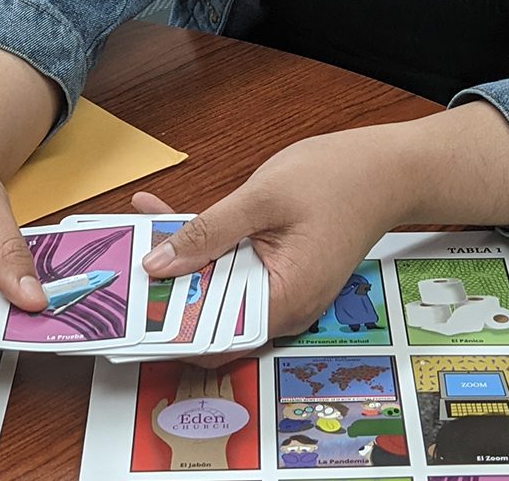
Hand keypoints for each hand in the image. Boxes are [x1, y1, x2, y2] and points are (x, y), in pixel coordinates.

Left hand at [132, 128, 413, 340]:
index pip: (214, 340)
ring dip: (179, 266)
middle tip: (122, 271)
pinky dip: (202, 250)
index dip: (169, 332)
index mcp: (285, 300)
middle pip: (211, 317)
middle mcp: (284, 308)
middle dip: (165, 294)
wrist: (387, 168)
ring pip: (216, 292)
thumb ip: (208, 232)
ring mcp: (282, 292)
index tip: (130, 317)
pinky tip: (168, 220)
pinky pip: (231, 271)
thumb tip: (158, 265)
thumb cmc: (339, 179)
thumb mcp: (263, 198)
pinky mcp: (278, 273)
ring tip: (137, 238)